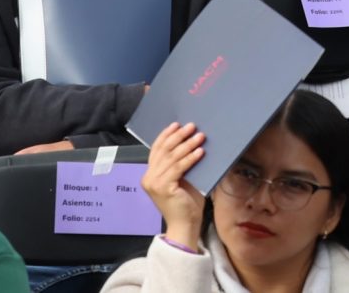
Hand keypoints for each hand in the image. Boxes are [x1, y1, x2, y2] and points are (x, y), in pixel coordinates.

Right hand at [141, 122, 207, 247]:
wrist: (185, 224)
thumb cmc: (186, 201)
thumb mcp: (182, 178)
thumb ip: (180, 164)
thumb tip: (192, 141)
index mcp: (150, 174)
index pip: (156, 150)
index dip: (166, 135)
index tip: (177, 124)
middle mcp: (148, 178)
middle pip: (163, 151)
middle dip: (178, 136)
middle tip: (192, 126)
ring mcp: (154, 183)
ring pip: (172, 158)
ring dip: (187, 145)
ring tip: (200, 136)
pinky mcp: (163, 188)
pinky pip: (178, 168)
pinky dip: (190, 158)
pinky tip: (200, 152)